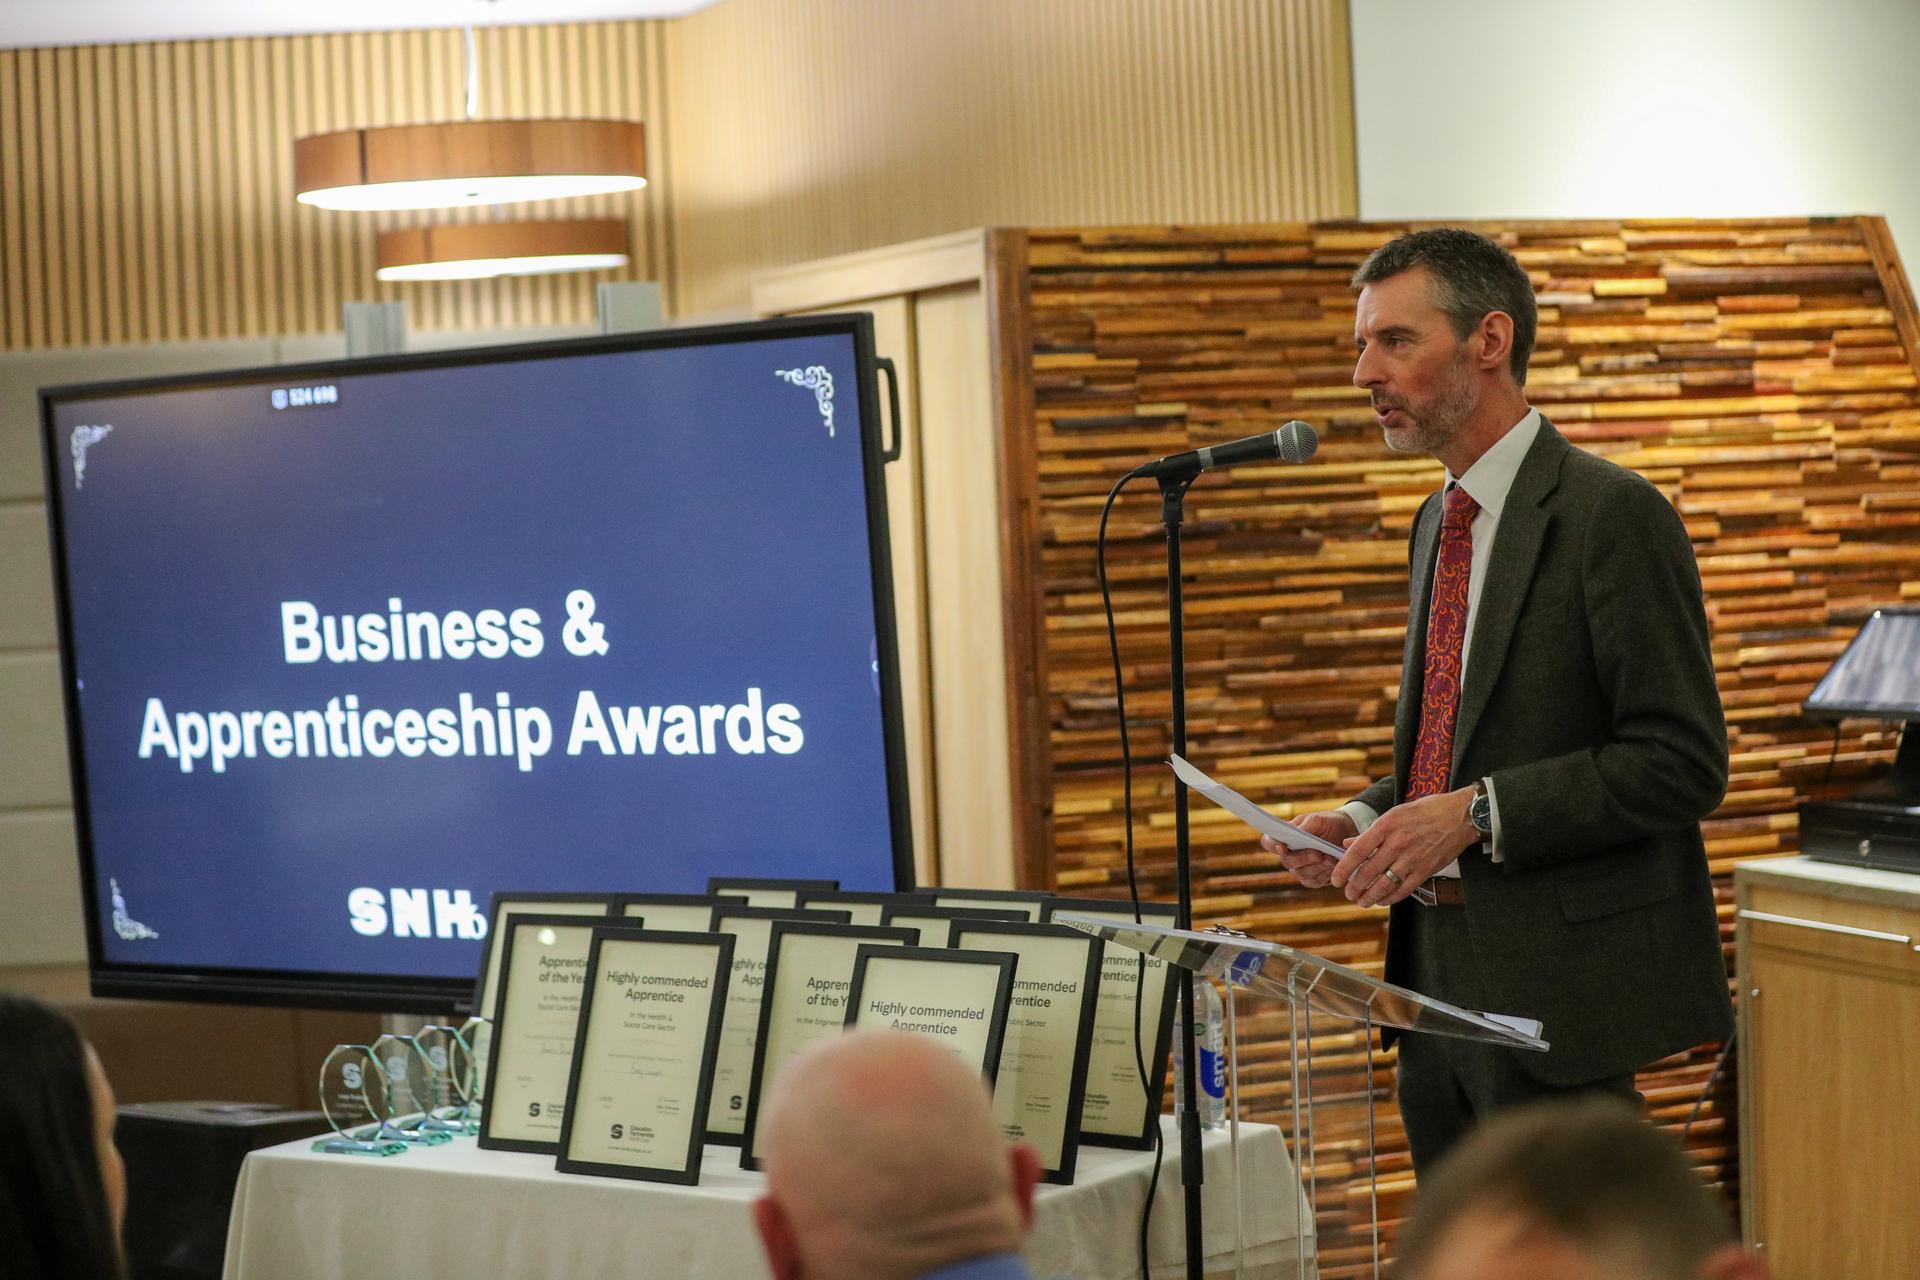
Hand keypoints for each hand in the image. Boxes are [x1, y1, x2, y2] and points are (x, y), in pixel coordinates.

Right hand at [1261, 811, 1356, 889]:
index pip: (1268, 842)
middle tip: (1318, 853)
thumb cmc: (1328, 823)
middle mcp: (1289, 855)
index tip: (1282, 847)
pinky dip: (1325, 874)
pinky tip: (1333, 866)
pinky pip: (1314, 882)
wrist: (1347, 833)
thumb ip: (1305, 827)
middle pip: (1287, 862)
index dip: (1272, 845)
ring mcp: (1300, 869)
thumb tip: (1293, 832)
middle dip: (1303, 858)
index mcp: (1285, 837)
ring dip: (1318, 867)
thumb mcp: (1317, 820)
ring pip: (1302, 874)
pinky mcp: (1313, 879)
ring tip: (1331, 858)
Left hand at [1331, 787, 1477, 906]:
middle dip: (1355, 886)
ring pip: (1385, 884)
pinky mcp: (1426, 870)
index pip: (1358, 850)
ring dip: (1369, 896)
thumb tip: (1348, 844)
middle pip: (1369, 871)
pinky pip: (1404, 889)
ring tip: (1361, 901)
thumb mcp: (1395, 813)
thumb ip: (1371, 832)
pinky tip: (1382, 900)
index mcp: (1387, 825)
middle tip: (1348, 893)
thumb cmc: (1427, 811)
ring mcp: (1413, 858)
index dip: (1344, 868)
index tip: (1336, 878)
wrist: (1462, 815)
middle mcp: (1398, 842)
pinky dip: (1390, 897)